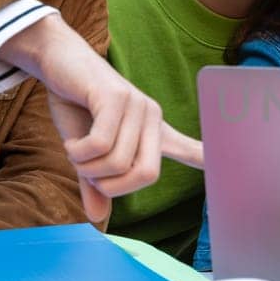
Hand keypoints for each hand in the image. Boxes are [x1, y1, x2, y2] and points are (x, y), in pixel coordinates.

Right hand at [0, 16, 203, 221]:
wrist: (57, 62)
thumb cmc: (75, 106)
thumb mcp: (85, 152)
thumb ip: (94, 182)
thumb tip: (97, 218)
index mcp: (153, 130)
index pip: (187, 149)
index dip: (204, 161)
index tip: (221, 168)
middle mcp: (152, 117)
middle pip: (146, 175)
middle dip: (112, 186)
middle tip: (88, 174)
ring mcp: (137, 105)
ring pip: (119, 162)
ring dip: (88, 167)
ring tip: (75, 151)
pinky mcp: (116, 97)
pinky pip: (101, 144)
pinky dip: (80, 152)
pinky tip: (71, 142)